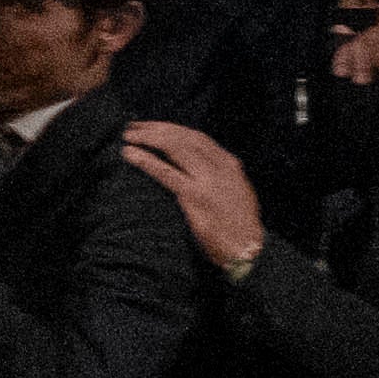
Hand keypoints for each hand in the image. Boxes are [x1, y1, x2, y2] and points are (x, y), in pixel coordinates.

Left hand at [119, 118, 266, 275]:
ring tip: (128, 136)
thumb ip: (216, 176)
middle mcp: (220, 167)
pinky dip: (146, 160)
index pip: (196, 137)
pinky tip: (130, 154)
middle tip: (133, 126)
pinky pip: (166, 172)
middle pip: (183, 137)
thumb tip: (190, 167)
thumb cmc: (239, 228)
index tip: (152, 126)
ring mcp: (208, 180)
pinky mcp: (196, 196)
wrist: (250, 251)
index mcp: (229, 165)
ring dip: (148, 138)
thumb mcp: (235, 192)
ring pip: (174, 147)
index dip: (171, 128)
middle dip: (156, 128)